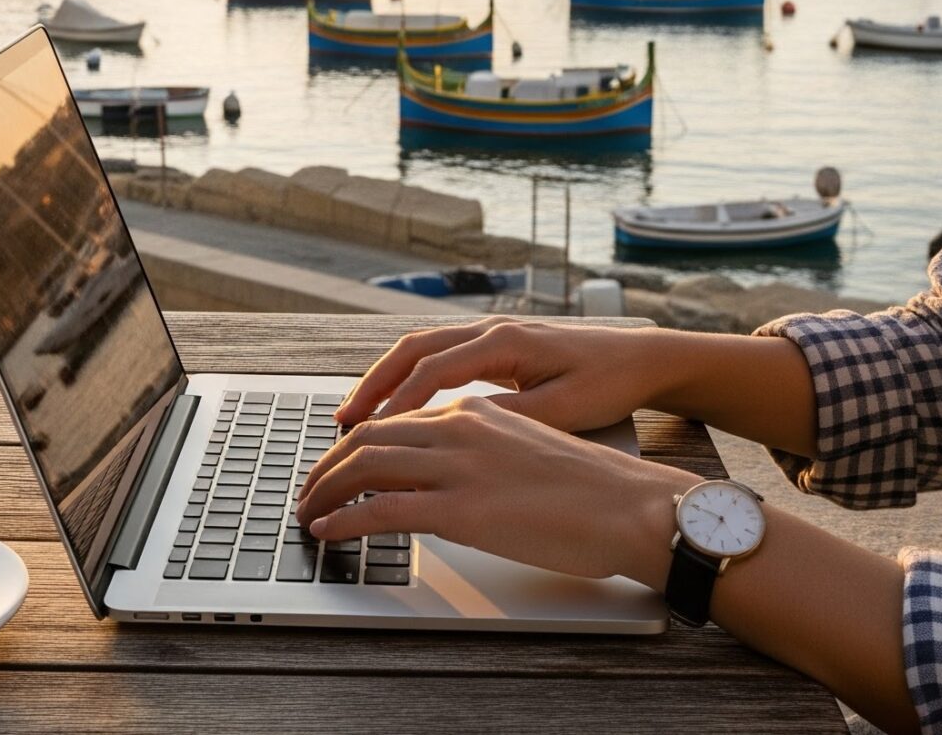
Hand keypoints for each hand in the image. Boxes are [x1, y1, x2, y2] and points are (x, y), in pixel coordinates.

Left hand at [295, 392, 693, 583]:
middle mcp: (461, 427)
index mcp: (478, 410)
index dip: (357, 440)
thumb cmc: (594, 488)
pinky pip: (381, 509)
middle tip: (309, 489)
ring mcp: (459, 467)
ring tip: (309, 511)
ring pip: (365, 466)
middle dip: (328, 463)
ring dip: (325, 490)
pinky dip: (345, 519)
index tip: (337, 462)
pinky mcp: (460, 510)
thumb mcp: (531, 447)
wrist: (632, 506)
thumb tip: (458, 471)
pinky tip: (330, 531)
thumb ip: (488, 448)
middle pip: (369, 436)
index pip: (397, 417)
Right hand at [333, 316, 681, 433]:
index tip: (368, 438)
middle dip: (372, 386)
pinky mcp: (497, 347)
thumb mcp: (561, 410)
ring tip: (355, 415)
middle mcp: (490, 329)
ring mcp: (491, 334)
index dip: (396, 406)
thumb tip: (455, 433)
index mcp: (503, 342)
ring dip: (385, 380)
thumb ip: (508, 417)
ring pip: (420, 350)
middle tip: (341, 423)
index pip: (431, 372)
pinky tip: (398, 406)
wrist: (644, 359)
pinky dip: (409, 378)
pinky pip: (438, 357)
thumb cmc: (609, 384)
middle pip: (411, 350)